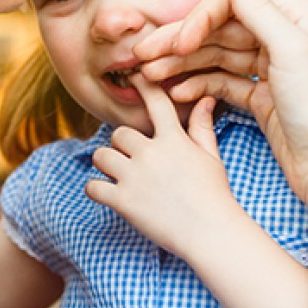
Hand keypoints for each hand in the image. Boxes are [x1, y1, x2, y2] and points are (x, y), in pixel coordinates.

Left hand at [85, 74, 244, 260]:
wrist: (211, 232)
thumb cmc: (215, 194)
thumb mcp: (211, 157)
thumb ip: (202, 126)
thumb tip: (206, 99)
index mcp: (173, 139)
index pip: (155, 103)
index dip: (143, 86)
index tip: (133, 76)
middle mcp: (151, 153)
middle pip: (118, 134)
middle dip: (121, 146)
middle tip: (131, 160)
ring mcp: (134, 177)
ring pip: (100, 156)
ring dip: (106, 164)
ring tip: (118, 176)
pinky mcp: (123, 201)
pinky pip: (93, 186)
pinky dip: (96, 189)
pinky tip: (107, 193)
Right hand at [134, 0, 307, 203]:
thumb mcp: (291, 50)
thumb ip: (258, 7)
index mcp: (295, 14)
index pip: (233, 2)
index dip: (199, 19)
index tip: (178, 43)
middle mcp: (282, 35)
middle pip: (218, 29)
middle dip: (179, 43)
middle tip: (142, 54)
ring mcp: (270, 65)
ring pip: (215, 57)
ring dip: (181, 65)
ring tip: (150, 77)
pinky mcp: (261, 95)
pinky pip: (221, 82)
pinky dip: (198, 86)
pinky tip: (176, 94)